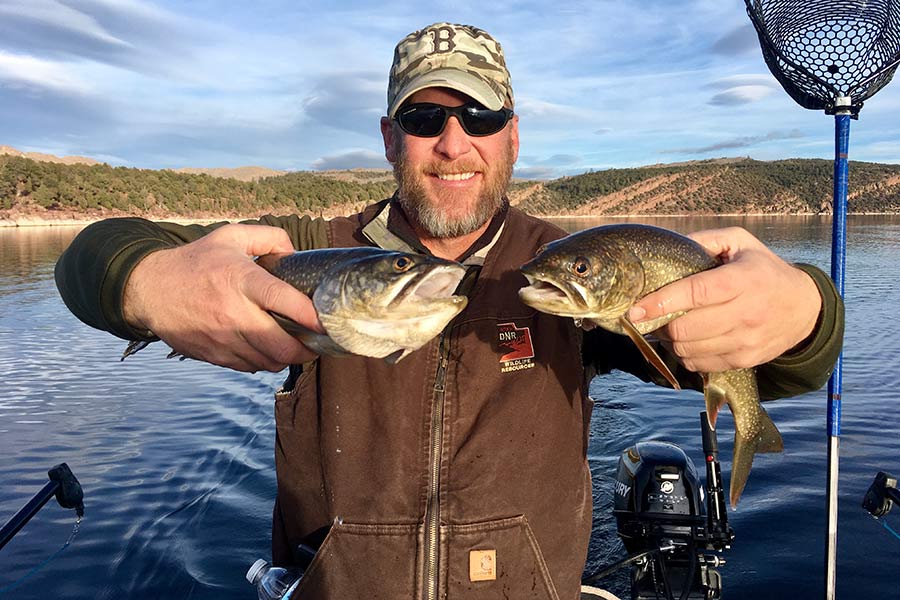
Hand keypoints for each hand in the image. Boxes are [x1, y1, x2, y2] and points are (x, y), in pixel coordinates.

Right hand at [123, 224, 320, 371]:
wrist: (148, 289)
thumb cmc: (195, 261)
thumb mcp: (230, 236)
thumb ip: (269, 237)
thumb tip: (295, 254)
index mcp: (240, 279)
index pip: (281, 301)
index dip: (308, 315)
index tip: (326, 321)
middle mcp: (232, 312)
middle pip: (281, 346)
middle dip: (307, 349)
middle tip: (317, 341)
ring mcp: (222, 338)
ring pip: (269, 362)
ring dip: (287, 357)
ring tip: (295, 345)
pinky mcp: (213, 355)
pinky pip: (250, 367)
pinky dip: (265, 361)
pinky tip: (268, 348)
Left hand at [628, 227, 821, 372]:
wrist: (804, 309)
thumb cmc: (764, 270)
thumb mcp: (741, 243)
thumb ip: (705, 240)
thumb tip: (670, 246)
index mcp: (743, 280)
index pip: (695, 293)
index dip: (661, 302)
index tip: (635, 309)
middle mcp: (746, 313)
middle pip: (685, 328)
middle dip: (660, 323)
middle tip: (652, 315)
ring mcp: (745, 341)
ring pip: (688, 350)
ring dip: (670, 340)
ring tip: (669, 325)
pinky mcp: (744, 360)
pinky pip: (699, 364)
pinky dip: (685, 354)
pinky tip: (688, 340)